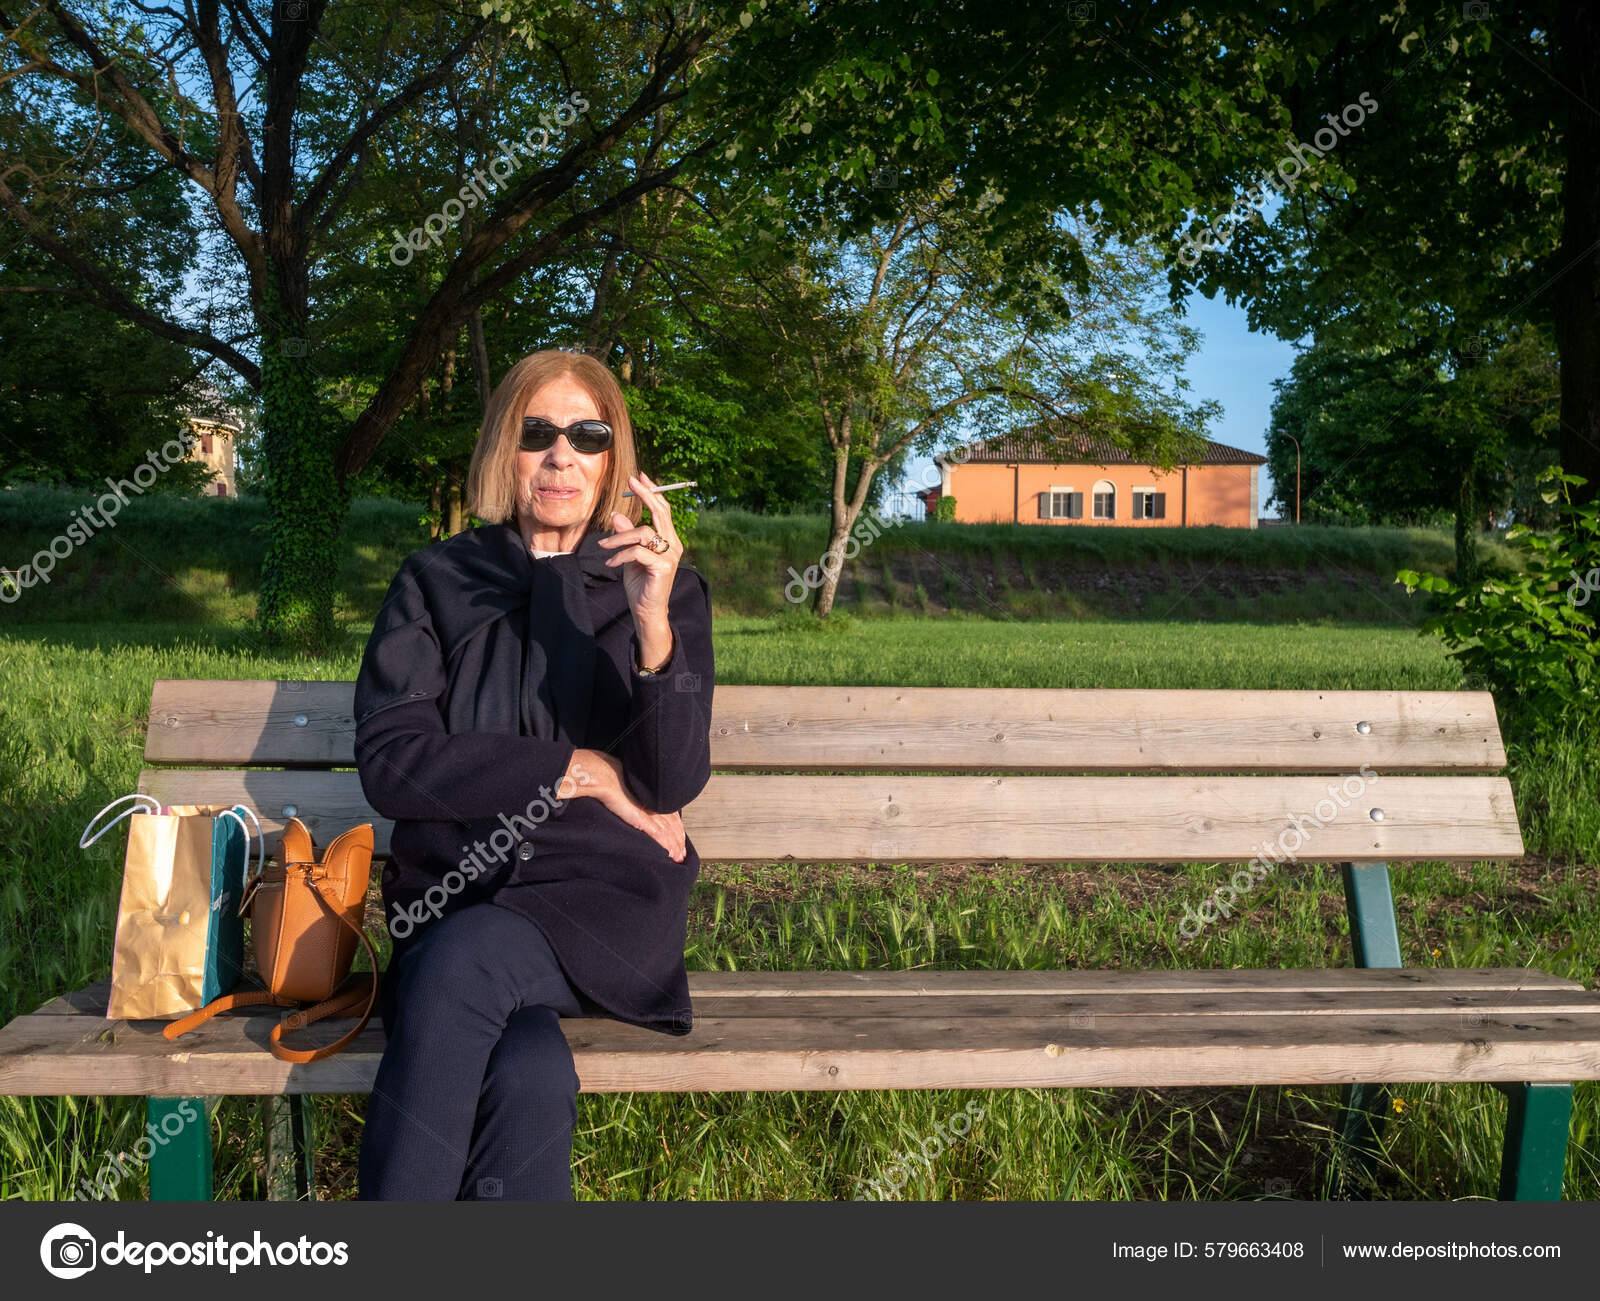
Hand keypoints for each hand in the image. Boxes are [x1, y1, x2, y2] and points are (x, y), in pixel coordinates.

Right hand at [564, 749, 686, 861]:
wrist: (603, 776)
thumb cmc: (612, 780)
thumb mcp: (630, 791)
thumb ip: (637, 801)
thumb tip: (636, 808)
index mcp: (654, 796)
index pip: (672, 815)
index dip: (678, 829)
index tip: (680, 841)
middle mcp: (656, 803)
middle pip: (673, 825)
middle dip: (678, 841)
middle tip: (682, 854)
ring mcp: (650, 810)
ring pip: (669, 832)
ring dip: (674, 846)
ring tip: (677, 858)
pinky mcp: (641, 818)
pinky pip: (658, 834)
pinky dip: (665, 844)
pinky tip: (669, 853)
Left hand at [599, 471, 681, 657]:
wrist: (646, 611)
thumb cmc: (640, 583)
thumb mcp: (629, 556)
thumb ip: (627, 536)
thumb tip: (617, 516)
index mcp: (668, 540)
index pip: (663, 510)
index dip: (652, 492)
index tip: (639, 476)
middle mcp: (673, 545)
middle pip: (661, 513)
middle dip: (645, 495)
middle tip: (629, 483)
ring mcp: (670, 556)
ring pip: (643, 533)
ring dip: (619, 538)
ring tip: (604, 546)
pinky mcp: (662, 567)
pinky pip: (637, 552)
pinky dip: (620, 556)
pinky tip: (611, 563)